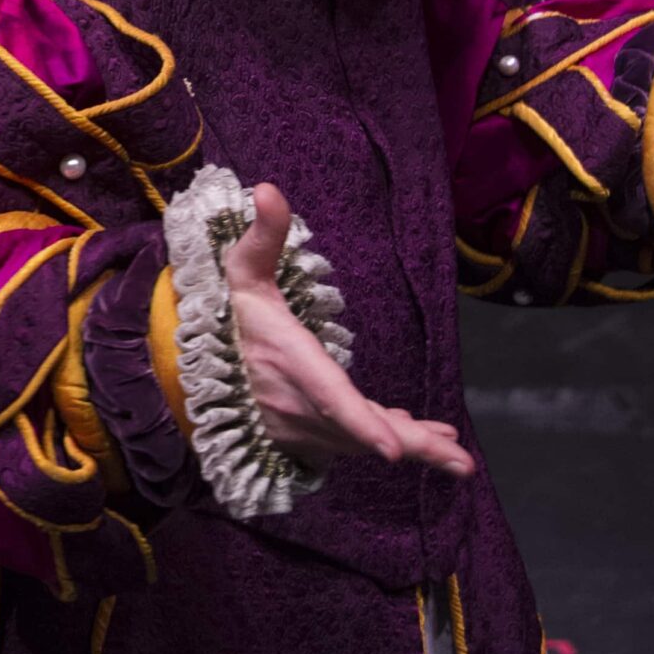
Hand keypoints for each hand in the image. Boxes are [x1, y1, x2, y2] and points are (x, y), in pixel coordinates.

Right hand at [227, 184, 473, 478]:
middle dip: (411, 446)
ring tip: (453, 454)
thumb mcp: (242, 271)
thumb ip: (261, 235)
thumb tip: (268, 189)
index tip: (393, 450)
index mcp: (290, 362)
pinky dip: (385, 437)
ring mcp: (302, 426)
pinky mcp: (307, 436)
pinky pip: (351, 441)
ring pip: (361, 440)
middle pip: (359, 430)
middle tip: (461, 465)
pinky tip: (418, 436)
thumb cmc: (229, 316)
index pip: (328, 396)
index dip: (360, 424)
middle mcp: (297, 403)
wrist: (191, 369)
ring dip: (409, 444)